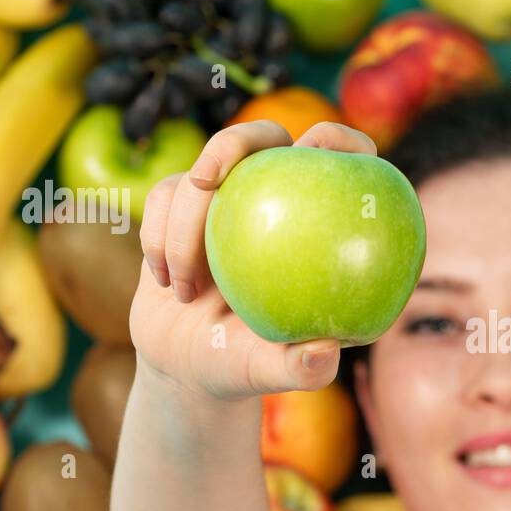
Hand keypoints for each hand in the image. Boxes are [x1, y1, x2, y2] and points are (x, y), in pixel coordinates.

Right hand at [130, 120, 377, 401]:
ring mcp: (231, 198)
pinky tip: (161, 278)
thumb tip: (323, 356)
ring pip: (204, 172)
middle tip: (208, 179)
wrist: (187, 364)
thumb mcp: (271, 371)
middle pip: (267, 138)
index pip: (351, 162)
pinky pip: (167, 193)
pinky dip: (158, 234)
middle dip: (235, 142)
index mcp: (323, 229)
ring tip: (185, 293)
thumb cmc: (243, 368)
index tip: (313, 147)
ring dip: (184, 229)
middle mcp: (280, 201)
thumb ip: (301, 368)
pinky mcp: (185, 204)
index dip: (342, 141)